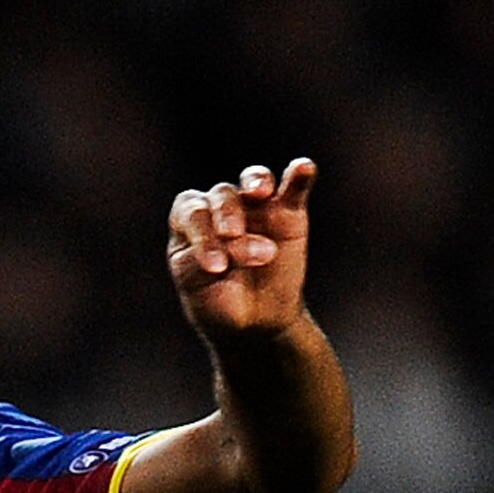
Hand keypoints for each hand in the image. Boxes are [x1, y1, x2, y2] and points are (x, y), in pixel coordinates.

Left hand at [167, 159, 315, 344]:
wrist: (254, 324)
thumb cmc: (220, 306)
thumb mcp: (202, 294)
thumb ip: (202, 263)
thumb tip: (231, 236)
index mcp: (190, 228)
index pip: (190, 212)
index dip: (202, 234)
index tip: (216, 268)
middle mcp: (221, 210)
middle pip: (221, 195)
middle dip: (228, 217)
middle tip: (238, 244)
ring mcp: (256, 207)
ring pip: (253, 179)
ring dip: (256, 181)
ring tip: (261, 193)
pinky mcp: (288, 211)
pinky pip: (295, 184)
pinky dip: (300, 174)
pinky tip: (303, 169)